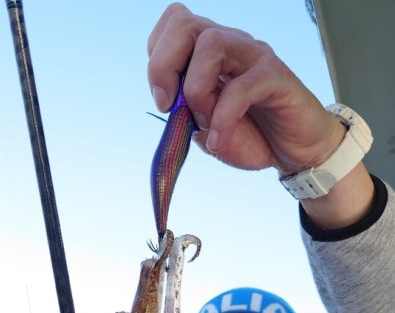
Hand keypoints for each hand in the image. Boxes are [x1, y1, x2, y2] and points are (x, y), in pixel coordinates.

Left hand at [148, 3, 344, 173]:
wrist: (294, 152)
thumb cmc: (253, 136)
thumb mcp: (207, 129)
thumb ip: (186, 115)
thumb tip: (172, 104)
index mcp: (209, 52)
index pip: (175, 24)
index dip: (157, 57)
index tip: (163, 100)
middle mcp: (230, 44)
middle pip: (185, 23)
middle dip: (163, 65)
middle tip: (169, 105)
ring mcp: (254, 56)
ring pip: (212, 44)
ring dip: (196, 89)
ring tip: (203, 122)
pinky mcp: (276, 76)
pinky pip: (242, 86)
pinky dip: (223, 117)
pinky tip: (219, 141)